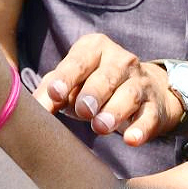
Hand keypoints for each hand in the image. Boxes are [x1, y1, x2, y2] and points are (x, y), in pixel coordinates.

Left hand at [32, 33, 181, 144]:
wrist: (145, 91)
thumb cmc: (94, 87)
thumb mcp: (72, 83)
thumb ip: (50, 93)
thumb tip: (32, 111)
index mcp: (94, 49)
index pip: (78, 61)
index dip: (66, 77)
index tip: (55, 93)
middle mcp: (120, 60)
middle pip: (107, 76)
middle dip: (94, 92)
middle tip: (83, 110)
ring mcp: (140, 82)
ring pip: (129, 94)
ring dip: (115, 111)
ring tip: (101, 127)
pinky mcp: (155, 106)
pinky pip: (149, 116)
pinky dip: (141, 128)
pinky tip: (131, 140)